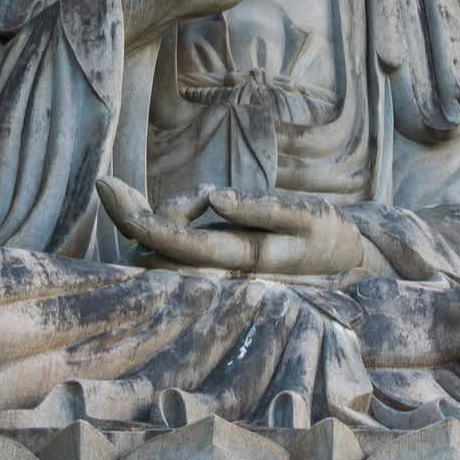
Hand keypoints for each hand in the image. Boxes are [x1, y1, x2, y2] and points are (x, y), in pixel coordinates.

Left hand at [95, 178, 365, 277]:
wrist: (354, 266)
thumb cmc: (332, 237)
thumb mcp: (309, 216)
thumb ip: (263, 207)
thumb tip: (216, 198)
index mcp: (243, 261)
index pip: (176, 242)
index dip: (138, 217)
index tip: (106, 186)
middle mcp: (224, 274)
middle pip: (158, 254)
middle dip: (131, 217)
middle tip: (108, 186)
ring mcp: (219, 272)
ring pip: (166, 252)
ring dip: (155, 218)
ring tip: (192, 197)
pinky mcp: (221, 265)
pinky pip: (181, 248)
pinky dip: (175, 220)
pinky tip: (198, 204)